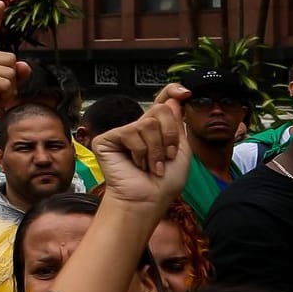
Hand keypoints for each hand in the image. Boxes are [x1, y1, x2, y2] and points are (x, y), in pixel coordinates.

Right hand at [91, 85, 191, 210]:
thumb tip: (172, 100)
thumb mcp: (182, 150)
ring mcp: (123, 134)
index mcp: (157, 129)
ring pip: (148, 123)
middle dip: (170, 135)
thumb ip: (178, 124)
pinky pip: (132, 132)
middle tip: (168, 156)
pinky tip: (137, 165)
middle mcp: (139, 128)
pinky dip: (141, 151)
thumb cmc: (164, 182)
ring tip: (152, 166)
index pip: (162, 102)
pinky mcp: (107, 139)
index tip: (185, 93)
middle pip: (160, 109)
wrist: (148, 199)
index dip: (172, 91)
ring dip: (156, 149)